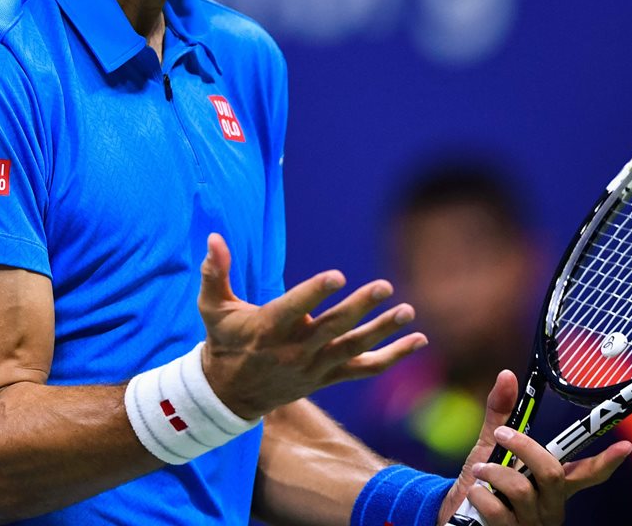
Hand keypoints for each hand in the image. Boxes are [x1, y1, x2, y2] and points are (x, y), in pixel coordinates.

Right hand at [198, 233, 427, 419]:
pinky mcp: (328, 377)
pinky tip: (419, 340)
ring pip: (354, 348)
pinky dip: (394, 357)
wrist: (229, 394)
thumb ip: (214, 272)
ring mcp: (315, 366)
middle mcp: (295, 349)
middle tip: (385, 286)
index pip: (295, 307)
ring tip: (408, 311)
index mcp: (268, 327)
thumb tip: (214, 238)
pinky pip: (365, 368)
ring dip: (383, 330)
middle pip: (333, 327)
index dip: (315, 293)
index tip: (337, 275)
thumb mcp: (212, 307)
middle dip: (360, 307)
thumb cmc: (223, 340)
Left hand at [437, 370, 631, 525]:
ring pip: (522, 490)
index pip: (587, 473)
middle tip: (502, 435)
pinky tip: (477, 494)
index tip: (625, 445)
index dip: (606, 461)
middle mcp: (551, 506)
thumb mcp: (492, 445)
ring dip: (493, 473)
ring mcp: (533, 524)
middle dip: (525, 447)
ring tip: (479, 470)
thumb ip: (502, 414)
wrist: (456, 511)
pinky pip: (499, 511)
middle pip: (552, 473)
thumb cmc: (483, 480)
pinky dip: (481, 495)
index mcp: (553, 484)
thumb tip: (507, 374)